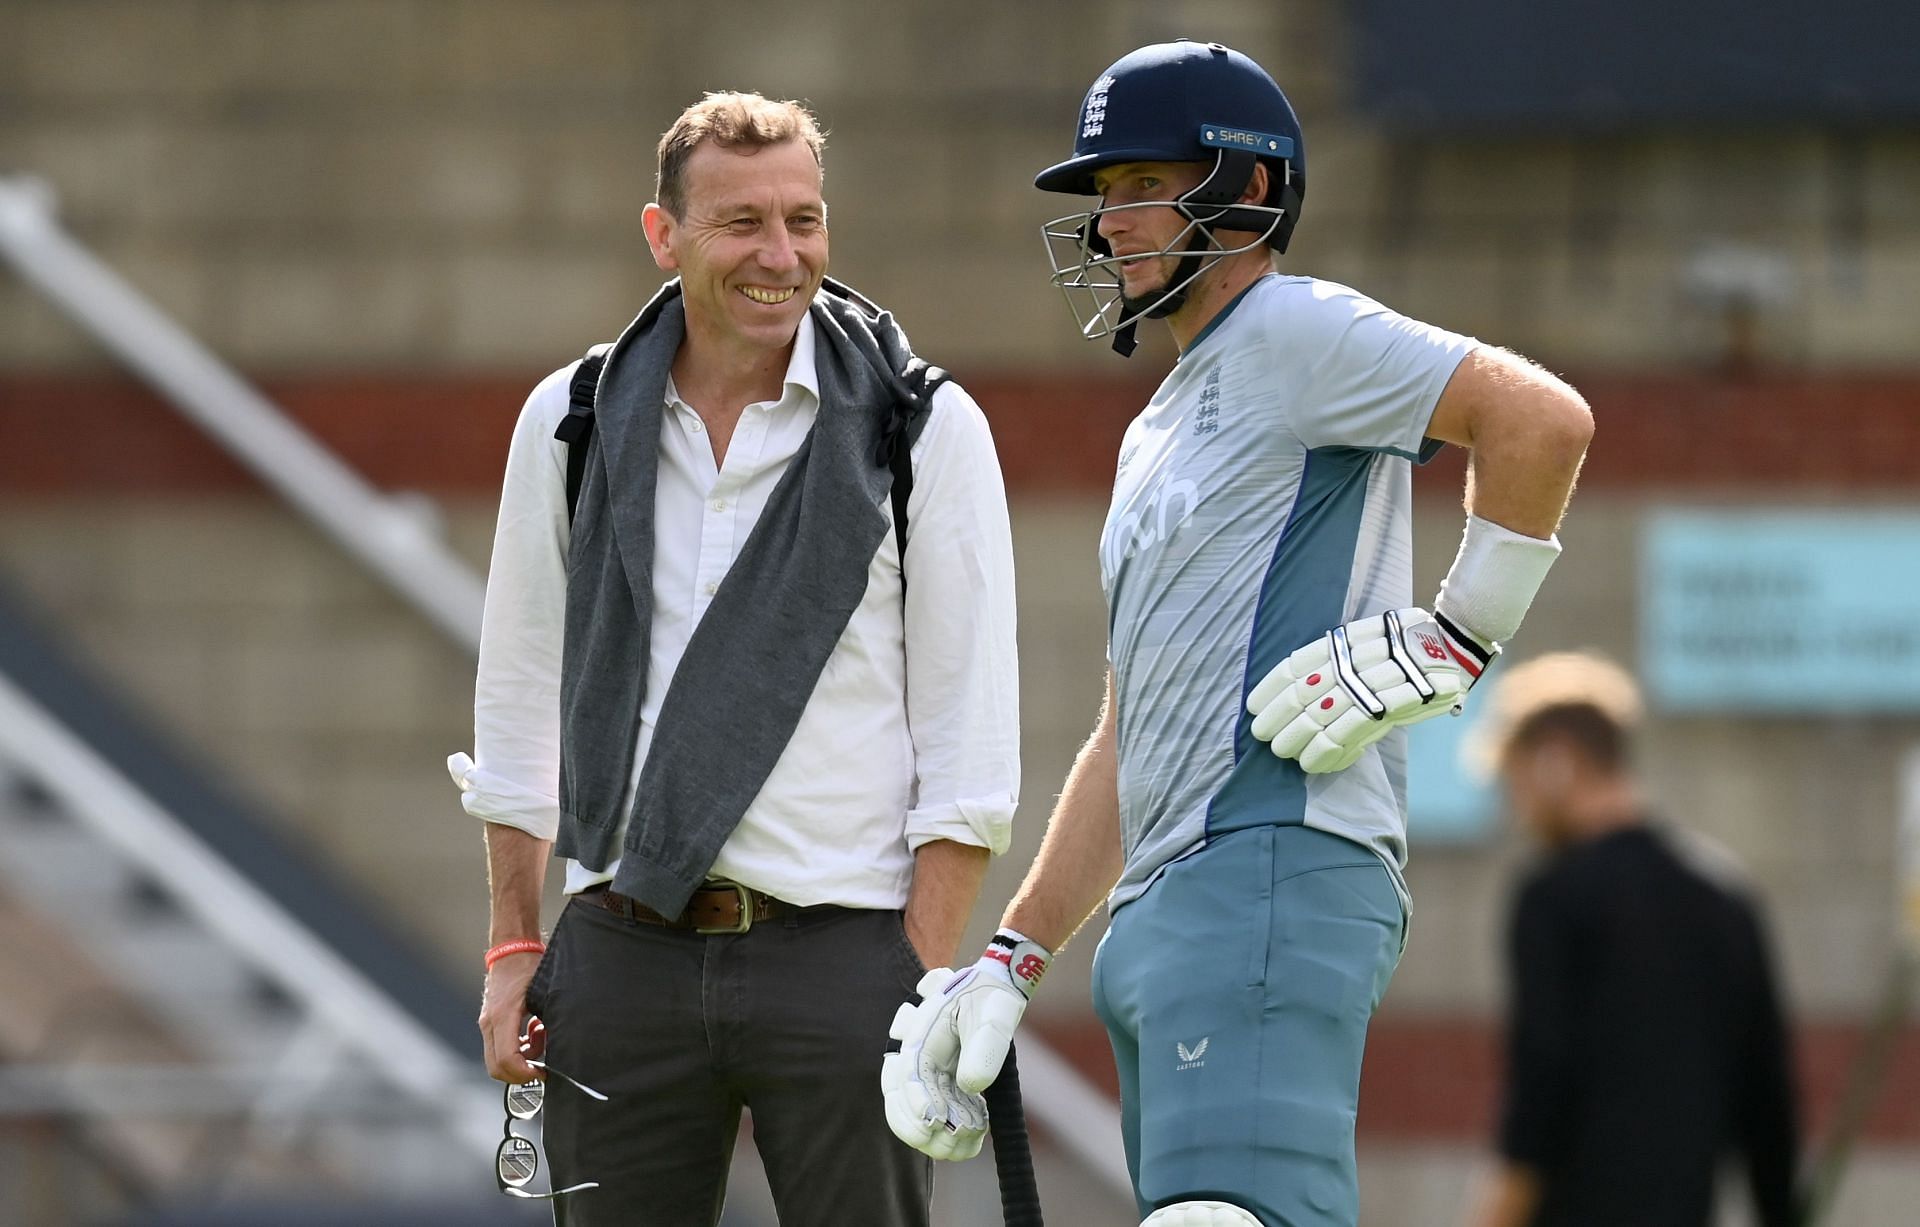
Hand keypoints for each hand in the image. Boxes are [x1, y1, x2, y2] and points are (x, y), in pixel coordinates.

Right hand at [479, 952, 543, 1082]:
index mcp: (502, 1016)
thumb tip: (560, 1044)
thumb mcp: (546, 993)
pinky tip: (532, 1031)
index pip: (507, 1059)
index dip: (525, 1073)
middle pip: (496, 1067)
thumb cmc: (530, 967)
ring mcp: (487, 1023)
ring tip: (540, 1037)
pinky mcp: (490, 1022)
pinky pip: (499, 1048)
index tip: (543, 1073)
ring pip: (496, 1060)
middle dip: (519, 1074)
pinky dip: (517, 1048)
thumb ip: (550, 1021)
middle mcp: (489, 1023)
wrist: (512, 949)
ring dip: (520, 1058)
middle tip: (541, 1068)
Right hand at [881, 931, 1050, 1159]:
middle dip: (916, 1127)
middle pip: (898, 1099)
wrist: (995, 991)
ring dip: (934, 1136)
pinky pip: (935, 1115)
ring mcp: (925, 1073)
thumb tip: (971, 1086)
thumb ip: (983, 1046)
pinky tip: (974, 1142)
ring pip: (914, 1113)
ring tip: (966, 1146)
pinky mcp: (940, 1086)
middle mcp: (914, 1056)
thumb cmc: (990, 999)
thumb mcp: (992, 1016)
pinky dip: (950, 1134)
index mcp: (920, 1035)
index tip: (936, 1122)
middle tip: (943, 1143)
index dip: (917, 1102)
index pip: (906, 1075)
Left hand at [1247, 607, 1492, 773]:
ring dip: (1296, 738)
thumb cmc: (1403, 650)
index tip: (1252, 705)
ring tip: (1283, 752)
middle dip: (1277, 717)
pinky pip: (1347, 733)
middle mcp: (1352, 660)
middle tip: (1262, 735)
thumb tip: (1300, 695)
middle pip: (1302, 692)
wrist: (1452, 649)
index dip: (1270, 687)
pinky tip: (1312, 763)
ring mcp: (1370, 683)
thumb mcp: (1363, 646)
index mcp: (1343, 642)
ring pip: (1320, 716)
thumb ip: (1334, 665)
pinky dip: (1326, 752)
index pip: (1296, 665)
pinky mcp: (1389, 705)